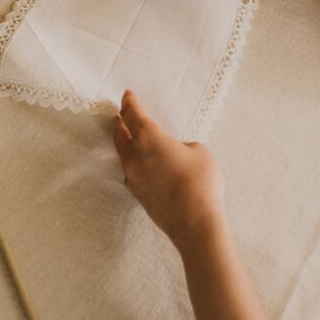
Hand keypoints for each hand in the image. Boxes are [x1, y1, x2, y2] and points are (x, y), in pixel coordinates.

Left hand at [113, 90, 224, 250]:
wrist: (195, 224)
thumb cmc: (200, 182)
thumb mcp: (200, 151)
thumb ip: (182, 144)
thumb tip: (174, 151)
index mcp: (147, 138)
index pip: (132, 114)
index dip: (129, 102)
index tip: (127, 95)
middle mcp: (134, 155)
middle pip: (119, 133)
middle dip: (120, 121)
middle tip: (122, 114)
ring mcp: (132, 176)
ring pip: (122, 152)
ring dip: (124, 141)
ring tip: (129, 135)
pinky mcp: (136, 193)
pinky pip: (130, 170)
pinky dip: (132, 161)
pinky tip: (143, 163)